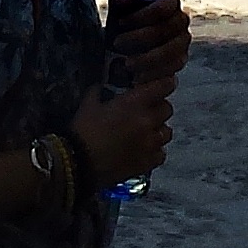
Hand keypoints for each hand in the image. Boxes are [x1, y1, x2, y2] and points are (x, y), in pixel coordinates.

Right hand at [74, 68, 175, 182]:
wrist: (80, 163)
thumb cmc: (83, 132)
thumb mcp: (88, 105)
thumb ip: (97, 92)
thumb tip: (99, 87)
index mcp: (134, 103)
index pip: (162, 87)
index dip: (165, 84)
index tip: (165, 84)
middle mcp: (147, 121)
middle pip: (167, 109)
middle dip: (159, 107)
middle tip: (148, 110)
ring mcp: (149, 144)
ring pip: (167, 132)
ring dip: (159, 129)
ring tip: (147, 131)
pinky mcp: (147, 163)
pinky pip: (161, 154)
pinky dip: (155, 151)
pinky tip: (145, 150)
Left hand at [105, 0, 190, 87]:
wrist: (127, 46)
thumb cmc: (124, 24)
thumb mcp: (119, 9)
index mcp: (170, 3)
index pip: (164, 6)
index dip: (142, 15)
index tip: (120, 22)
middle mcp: (181, 22)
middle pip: (165, 30)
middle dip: (140, 38)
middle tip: (117, 44)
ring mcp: (182, 44)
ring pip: (170, 53)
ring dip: (145, 60)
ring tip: (124, 63)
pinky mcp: (178, 63)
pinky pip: (170, 71)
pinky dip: (151, 75)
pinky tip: (134, 77)